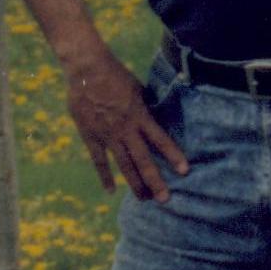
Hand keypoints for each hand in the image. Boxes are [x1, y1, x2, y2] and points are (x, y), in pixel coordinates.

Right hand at [65, 55, 188, 203]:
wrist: (86, 70)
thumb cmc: (115, 74)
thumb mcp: (138, 88)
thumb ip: (146, 105)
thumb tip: (157, 114)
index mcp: (140, 116)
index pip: (160, 140)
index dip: (173, 155)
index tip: (184, 171)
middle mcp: (126, 130)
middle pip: (143, 160)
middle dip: (154, 181)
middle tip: (164, 200)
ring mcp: (107, 136)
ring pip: (124, 165)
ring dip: (135, 184)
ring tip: (144, 199)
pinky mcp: (91, 136)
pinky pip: (99, 161)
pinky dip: (105, 177)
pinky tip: (111, 191)